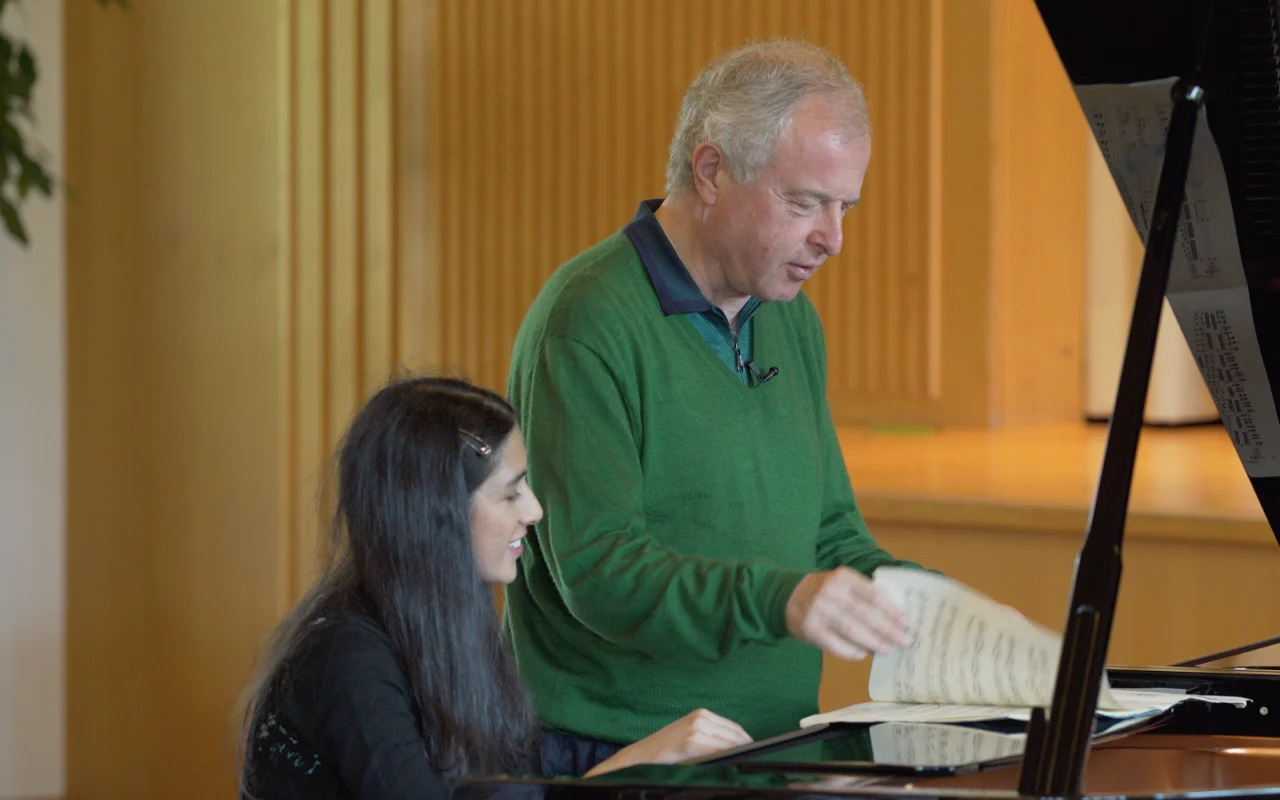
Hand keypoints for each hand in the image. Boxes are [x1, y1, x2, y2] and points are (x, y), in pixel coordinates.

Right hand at [584, 709, 752, 775]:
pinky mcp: (691, 741)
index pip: (735, 729)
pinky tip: (731, 764)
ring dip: (739, 754)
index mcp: (702, 715)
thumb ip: (713, 740)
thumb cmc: (669, 750)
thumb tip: (741, 749)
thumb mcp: (692, 738)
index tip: (757, 752)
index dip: (747, 742)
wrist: (642, 754)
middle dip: (746, 748)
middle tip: (756, 760)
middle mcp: (701, 718)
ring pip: (729, 743)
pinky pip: (717, 751)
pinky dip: (726, 757)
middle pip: (735, 735)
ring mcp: (696, 728)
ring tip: (746, 763)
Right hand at [785, 567, 912, 659]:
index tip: (907, 622)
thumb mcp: (842, 582)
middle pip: (866, 614)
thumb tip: (893, 617)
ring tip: (888, 649)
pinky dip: (851, 652)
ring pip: (853, 630)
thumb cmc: (824, 591)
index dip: (893, 610)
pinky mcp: (811, 630)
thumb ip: (863, 593)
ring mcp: (820, 611)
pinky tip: (862, 655)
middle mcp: (831, 592)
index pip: (874, 595)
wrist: (788, 596)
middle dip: (889, 630)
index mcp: (843, 577)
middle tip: (905, 640)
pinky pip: (836, 645)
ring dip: (874, 642)